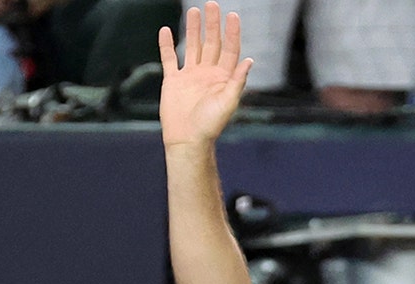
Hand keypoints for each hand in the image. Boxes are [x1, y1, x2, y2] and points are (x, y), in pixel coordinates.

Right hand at [158, 1, 252, 146]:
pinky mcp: (173, 81)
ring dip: (193, 29)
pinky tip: (166, 31)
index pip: (229, 49)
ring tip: (194, 11)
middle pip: (211, 43)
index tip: (232, 15)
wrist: (187, 139)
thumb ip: (237, 81)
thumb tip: (249, 60)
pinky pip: (169, 59)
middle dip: (212, 24)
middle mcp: (207, 73)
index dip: (231, 32)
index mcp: (223, 78)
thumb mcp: (228, 103)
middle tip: (212, 4)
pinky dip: (166, 45)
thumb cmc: (210, 125)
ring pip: (193, 46)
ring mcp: (190, 76)